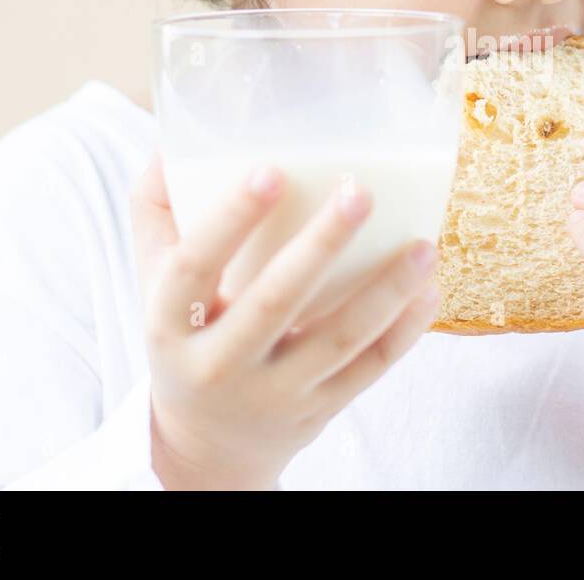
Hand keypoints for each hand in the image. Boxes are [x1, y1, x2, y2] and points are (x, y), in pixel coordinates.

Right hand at [130, 151, 440, 489]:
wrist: (207, 443)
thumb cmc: (188, 335)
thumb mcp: (155, 283)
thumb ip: (157, 211)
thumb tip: (168, 141)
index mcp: (171, 322)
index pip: (194, 267)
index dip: (230, 219)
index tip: (272, 171)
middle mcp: (219, 364)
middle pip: (273, 302)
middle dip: (321, 246)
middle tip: (360, 193)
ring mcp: (274, 393)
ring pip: (336, 340)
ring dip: (385, 291)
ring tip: (422, 246)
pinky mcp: (319, 409)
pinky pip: (368, 369)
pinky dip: (404, 331)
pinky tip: (429, 290)